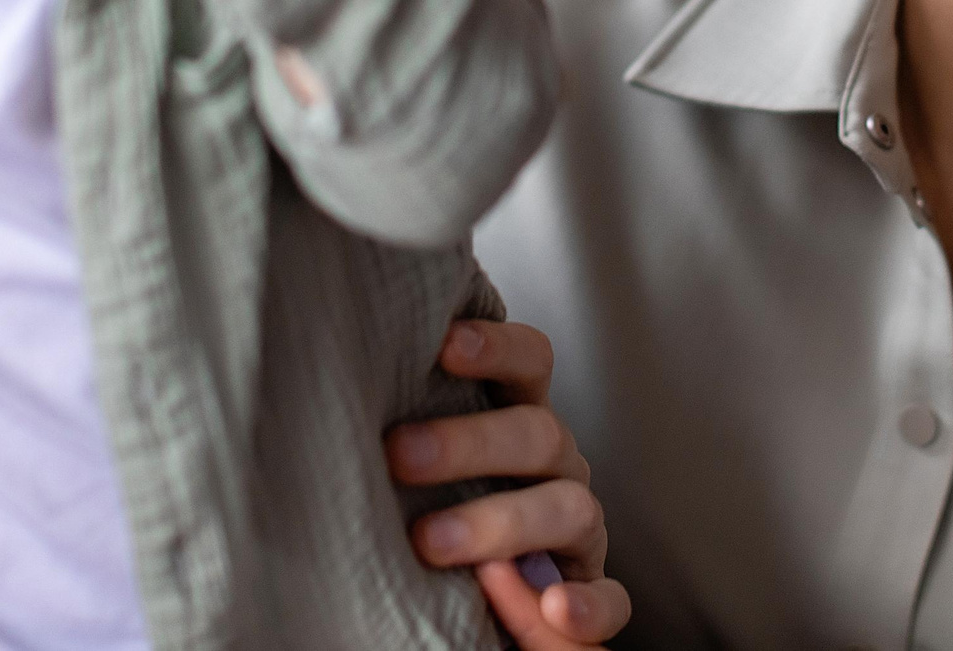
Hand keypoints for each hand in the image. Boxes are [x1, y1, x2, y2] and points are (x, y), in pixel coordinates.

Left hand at [387, 320, 631, 646]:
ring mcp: (578, 525)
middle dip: (469, 442)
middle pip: (538, 433)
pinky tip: (551, 608)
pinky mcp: (592, 588)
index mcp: (518, 420)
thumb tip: (341, 392)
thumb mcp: (420, 464)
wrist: (476, 585)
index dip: (496, 347)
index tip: (443, 343)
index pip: (529, 362)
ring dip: (504, 523)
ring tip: (433, 542)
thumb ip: (408, 430)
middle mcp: (555, 464)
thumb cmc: (433, 506)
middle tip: (399, 455)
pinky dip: (588, 606)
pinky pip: (612, 598)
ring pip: (570, 508)